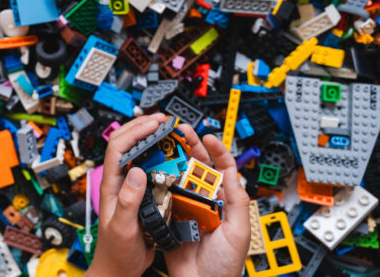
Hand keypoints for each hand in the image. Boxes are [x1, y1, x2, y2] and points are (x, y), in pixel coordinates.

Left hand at [86, 114, 166, 276]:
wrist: (119, 268)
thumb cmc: (117, 252)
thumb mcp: (122, 228)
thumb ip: (127, 201)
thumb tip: (136, 172)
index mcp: (112, 186)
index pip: (118, 147)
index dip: (135, 131)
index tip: (154, 124)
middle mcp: (120, 181)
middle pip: (126, 143)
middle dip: (142, 126)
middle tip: (163, 120)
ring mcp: (130, 186)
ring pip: (137, 153)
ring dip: (151, 138)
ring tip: (168, 130)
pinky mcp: (141, 193)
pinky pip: (149, 168)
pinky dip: (160, 156)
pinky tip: (171, 155)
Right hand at [164, 124, 249, 276]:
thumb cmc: (224, 265)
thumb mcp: (239, 231)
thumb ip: (237, 202)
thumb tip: (234, 174)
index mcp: (224, 201)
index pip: (222, 168)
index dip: (216, 150)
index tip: (209, 136)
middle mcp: (204, 201)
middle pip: (198, 167)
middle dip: (191, 146)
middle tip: (181, 131)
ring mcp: (186, 207)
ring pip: (179, 177)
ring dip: (173, 160)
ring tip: (167, 144)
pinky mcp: (170, 216)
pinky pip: (164, 195)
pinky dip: (159, 181)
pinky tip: (155, 169)